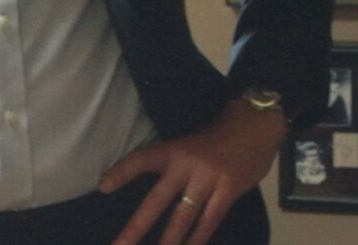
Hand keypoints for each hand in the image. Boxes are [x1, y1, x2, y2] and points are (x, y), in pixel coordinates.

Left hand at [99, 97, 287, 244]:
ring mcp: (208, 179)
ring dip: (168, 242)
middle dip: (136, 227)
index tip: (102, 188)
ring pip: (182, 218)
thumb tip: (154, 194)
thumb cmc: (217, 137)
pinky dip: (197, 239)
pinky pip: (209, 222)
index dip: (120, 172)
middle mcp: (186, 165)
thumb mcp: (189, 143)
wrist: (255, 124)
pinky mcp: (228, 191)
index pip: (140, 160)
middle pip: (156, 201)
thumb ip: (172, 165)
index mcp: (173, 149)